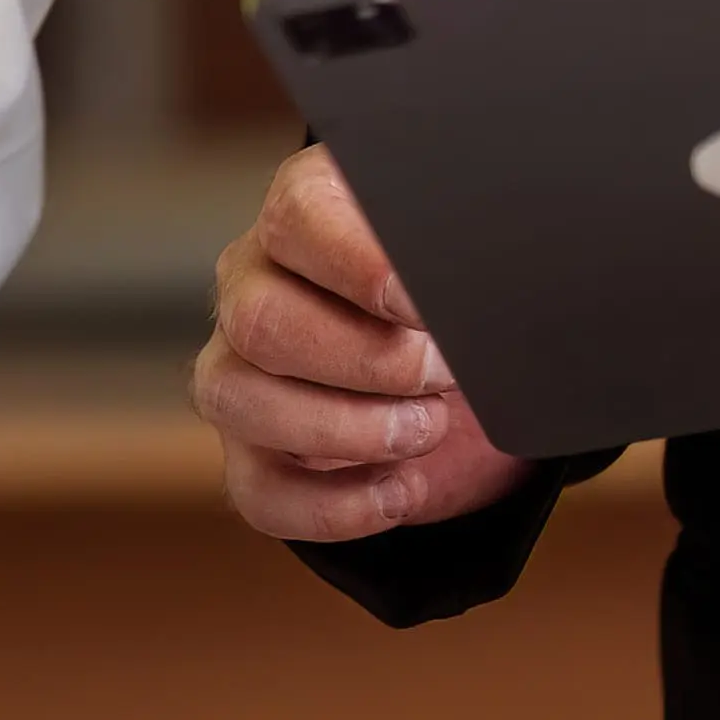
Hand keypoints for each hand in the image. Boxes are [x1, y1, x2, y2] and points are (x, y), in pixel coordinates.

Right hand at [194, 145, 537, 542]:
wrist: (454, 369)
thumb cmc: (452, 298)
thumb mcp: (465, 258)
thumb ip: (462, 253)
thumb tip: (482, 282)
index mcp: (304, 213)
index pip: (296, 219)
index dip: (363, 268)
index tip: (425, 307)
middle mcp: (252, 284)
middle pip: (259, 320)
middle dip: (369, 361)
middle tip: (444, 373)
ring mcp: (238, 370)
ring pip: (236, 399)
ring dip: (349, 430)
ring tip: (427, 429)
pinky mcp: (251, 452)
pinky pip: (257, 490)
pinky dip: (336, 506)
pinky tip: (401, 491)